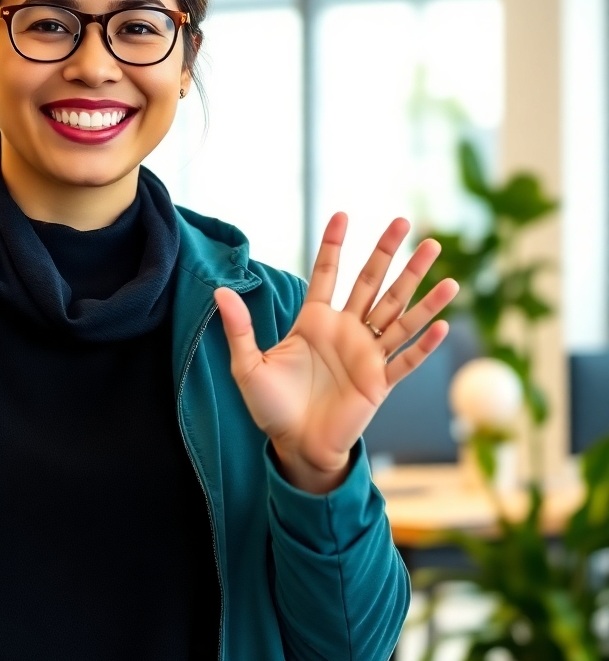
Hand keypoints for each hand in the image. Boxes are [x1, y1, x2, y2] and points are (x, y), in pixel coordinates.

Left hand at [215, 213, 458, 493]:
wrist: (294, 445)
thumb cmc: (271, 406)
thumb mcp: (248, 364)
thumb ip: (239, 328)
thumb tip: (219, 291)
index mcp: (314, 321)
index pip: (326, 274)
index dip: (333, 246)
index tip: (341, 214)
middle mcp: (345, 331)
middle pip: (371, 283)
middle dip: (388, 253)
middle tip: (404, 222)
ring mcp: (366, 355)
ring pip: (398, 314)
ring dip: (419, 288)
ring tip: (437, 258)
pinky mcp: (380, 383)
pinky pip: (406, 360)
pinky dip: (424, 344)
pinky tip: (441, 323)